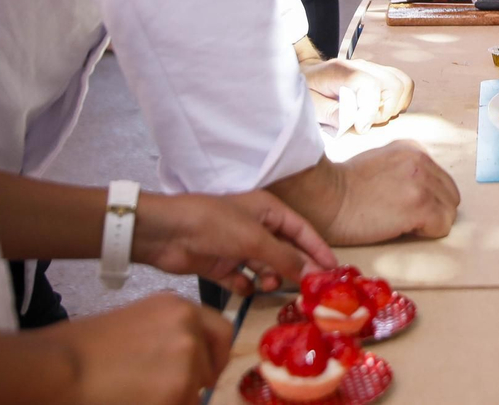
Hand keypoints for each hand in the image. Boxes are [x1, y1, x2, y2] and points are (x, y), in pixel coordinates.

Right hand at [38, 294, 231, 404]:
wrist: (58, 367)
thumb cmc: (82, 348)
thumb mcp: (135, 321)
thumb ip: (168, 335)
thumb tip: (187, 359)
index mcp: (179, 307)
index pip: (222, 332)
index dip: (216, 356)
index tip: (208, 372)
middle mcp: (189, 330)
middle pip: (211, 367)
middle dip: (195, 383)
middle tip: (168, 391)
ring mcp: (186, 362)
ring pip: (195, 395)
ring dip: (175, 399)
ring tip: (136, 394)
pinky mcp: (177, 392)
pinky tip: (132, 400)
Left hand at [132, 190, 332, 295]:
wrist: (165, 233)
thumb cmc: (214, 225)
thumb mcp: (255, 240)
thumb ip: (285, 258)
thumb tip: (313, 273)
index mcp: (267, 210)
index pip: (302, 230)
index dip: (318, 249)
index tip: (333, 270)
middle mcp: (255, 227)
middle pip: (284, 250)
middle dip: (295, 267)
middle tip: (308, 289)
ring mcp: (236, 247)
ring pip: (264, 266)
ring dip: (269, 276)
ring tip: (268, 285)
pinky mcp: (219, 265)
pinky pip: (240, 279)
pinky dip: (244, 285)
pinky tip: (244, 288)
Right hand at [271, 141, 459, 245]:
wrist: (324, 196)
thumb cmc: (342, 186)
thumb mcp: (380, 162)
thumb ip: (404, 169)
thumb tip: (418, 190)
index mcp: (413, 149)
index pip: (440, 180)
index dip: (424, 198)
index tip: (400, 205)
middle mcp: (422, 161)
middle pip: (450, 196)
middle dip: (432, 211)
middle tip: (402, 219)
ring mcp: (423, 183)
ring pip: (449, 213)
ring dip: (429, 223)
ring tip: (399, 223)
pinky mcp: (420, 206)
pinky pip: (442, 227)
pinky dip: (426, 234)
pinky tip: (399, 229)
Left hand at [301, 58, 413, 132]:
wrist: (308, 72)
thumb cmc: (307, 89)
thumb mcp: (308, 103)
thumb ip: (329, 112)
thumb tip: (352, 121)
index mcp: (341, 70)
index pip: (370, 85)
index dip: (370, 110)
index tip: (360, 127)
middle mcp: (362, 65)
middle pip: (393, 84)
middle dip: (384, 111)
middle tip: (366, 123)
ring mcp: (374, 68)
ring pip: (402, 83)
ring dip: (394, 106)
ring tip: (374, 117)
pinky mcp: (381, 73)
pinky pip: (402, 84)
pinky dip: (398, 100)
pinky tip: (381, 110)